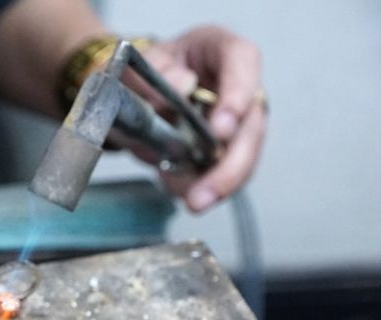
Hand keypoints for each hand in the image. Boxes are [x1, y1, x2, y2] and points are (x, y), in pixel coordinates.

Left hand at [141, 26, 266, 211]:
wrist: (136, 94)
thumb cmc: (144, 72)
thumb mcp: (136, 66)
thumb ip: (152, 73)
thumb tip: (181, 84)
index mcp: (217, 50)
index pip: (242, 61)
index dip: (238, 95)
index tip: (221, 129)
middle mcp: (236, 84)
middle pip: (251, 122)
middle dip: (232, 162)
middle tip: (207, 189)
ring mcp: (236, 118)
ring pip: (244, 155)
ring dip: (222, 184)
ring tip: (194, 202)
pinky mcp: (225, 147)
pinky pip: (223, 172)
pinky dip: (203, 186)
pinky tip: (183, 191)